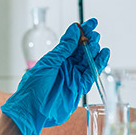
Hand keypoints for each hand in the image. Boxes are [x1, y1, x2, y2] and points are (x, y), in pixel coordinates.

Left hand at [1, 19, 109, 134]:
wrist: (31, 112)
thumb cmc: (33, 88)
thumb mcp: (48, 64)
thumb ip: (63, 49)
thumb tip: (74, 31)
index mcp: (55, 59)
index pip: (71, 41)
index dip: (82, 31)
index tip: (91, 22)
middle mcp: (64, 67)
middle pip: (81, 50)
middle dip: (89, 40)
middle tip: (95, 33)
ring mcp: (72, 77)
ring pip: (87, 61)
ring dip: (94, 51)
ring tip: (99, 43)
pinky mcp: (78, 88)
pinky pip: (91, 74)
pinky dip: (98, 65)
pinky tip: (104, 55)